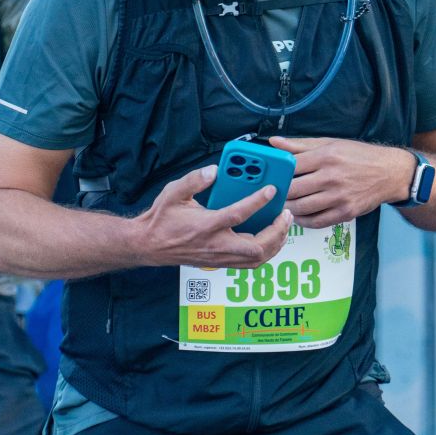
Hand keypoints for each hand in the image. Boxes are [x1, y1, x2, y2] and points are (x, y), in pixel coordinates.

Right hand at [133, 165, 292, 268]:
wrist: (149, 245)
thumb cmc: (162, 219)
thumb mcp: (174, 193)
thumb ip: (194, 180)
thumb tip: (214, 171)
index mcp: (205, 226)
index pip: (238, 215)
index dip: (258, 201)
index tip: (272, 189)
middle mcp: (215, 245)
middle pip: (256, 247)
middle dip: (277, 231)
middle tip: (285, 213)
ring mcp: (219, 257)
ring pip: (257, 259)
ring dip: (275, 243)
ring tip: (282, 225)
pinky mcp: (220, 263)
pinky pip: (250, 263)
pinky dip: (265, 251)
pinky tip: (269, 238)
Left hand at [269, 136, 415, 226]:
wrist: (389, 173)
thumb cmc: (358, 156)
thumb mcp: (330, 143)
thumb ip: (300, 145)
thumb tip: (274, 142)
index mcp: (326, 156)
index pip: (291, 166)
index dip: (278, 173)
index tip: (272, 176)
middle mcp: (332, 177)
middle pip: (294, 189)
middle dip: (280, 193)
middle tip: (274, 194)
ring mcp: (339, 197)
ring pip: (302, 208)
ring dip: (289, 208)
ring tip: (283, 205)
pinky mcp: (346, 212)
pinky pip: (317, 221)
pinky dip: (303, 221)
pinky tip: (298, 216)